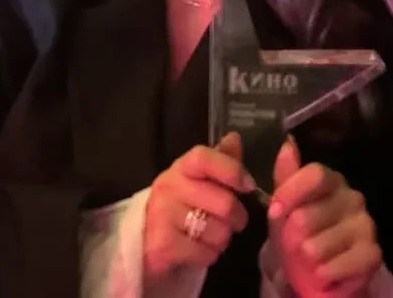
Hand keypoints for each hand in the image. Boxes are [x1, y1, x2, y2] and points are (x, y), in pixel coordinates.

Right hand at [143, 133, 254, 286]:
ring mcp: (162, 216)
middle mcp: (168, 188)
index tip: (248, 185)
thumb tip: (235, 138)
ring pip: (218, 231)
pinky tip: (197, 250)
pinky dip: (209, 255)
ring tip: (210, 236)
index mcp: (180, 169)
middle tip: (232, 222)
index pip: (204, 158)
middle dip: (237, 217)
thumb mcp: (196, 183)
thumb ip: (218, 161)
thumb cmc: (178, 211)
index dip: (232, 170)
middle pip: (223, 202)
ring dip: (222, 239)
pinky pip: (206, 253)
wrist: (144, 245)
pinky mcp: (163, 246)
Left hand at [267, 138, 381, 296]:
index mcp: (332, 181)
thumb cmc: (299, 235)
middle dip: (292, 236)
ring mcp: (366, 226)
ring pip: (317, 245)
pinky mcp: (372, 255)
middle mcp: (353, 198)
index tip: (273, 212)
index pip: (315, 175)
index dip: (290, 193)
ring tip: (309, 259)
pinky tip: (323, 272)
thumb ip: (285, 177)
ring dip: (305, 259)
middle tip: (294, 243)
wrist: (316, 274)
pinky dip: (322, 274)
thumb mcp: (284, 207)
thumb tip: (287, 143)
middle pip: (308, 215)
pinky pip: (335, 266)